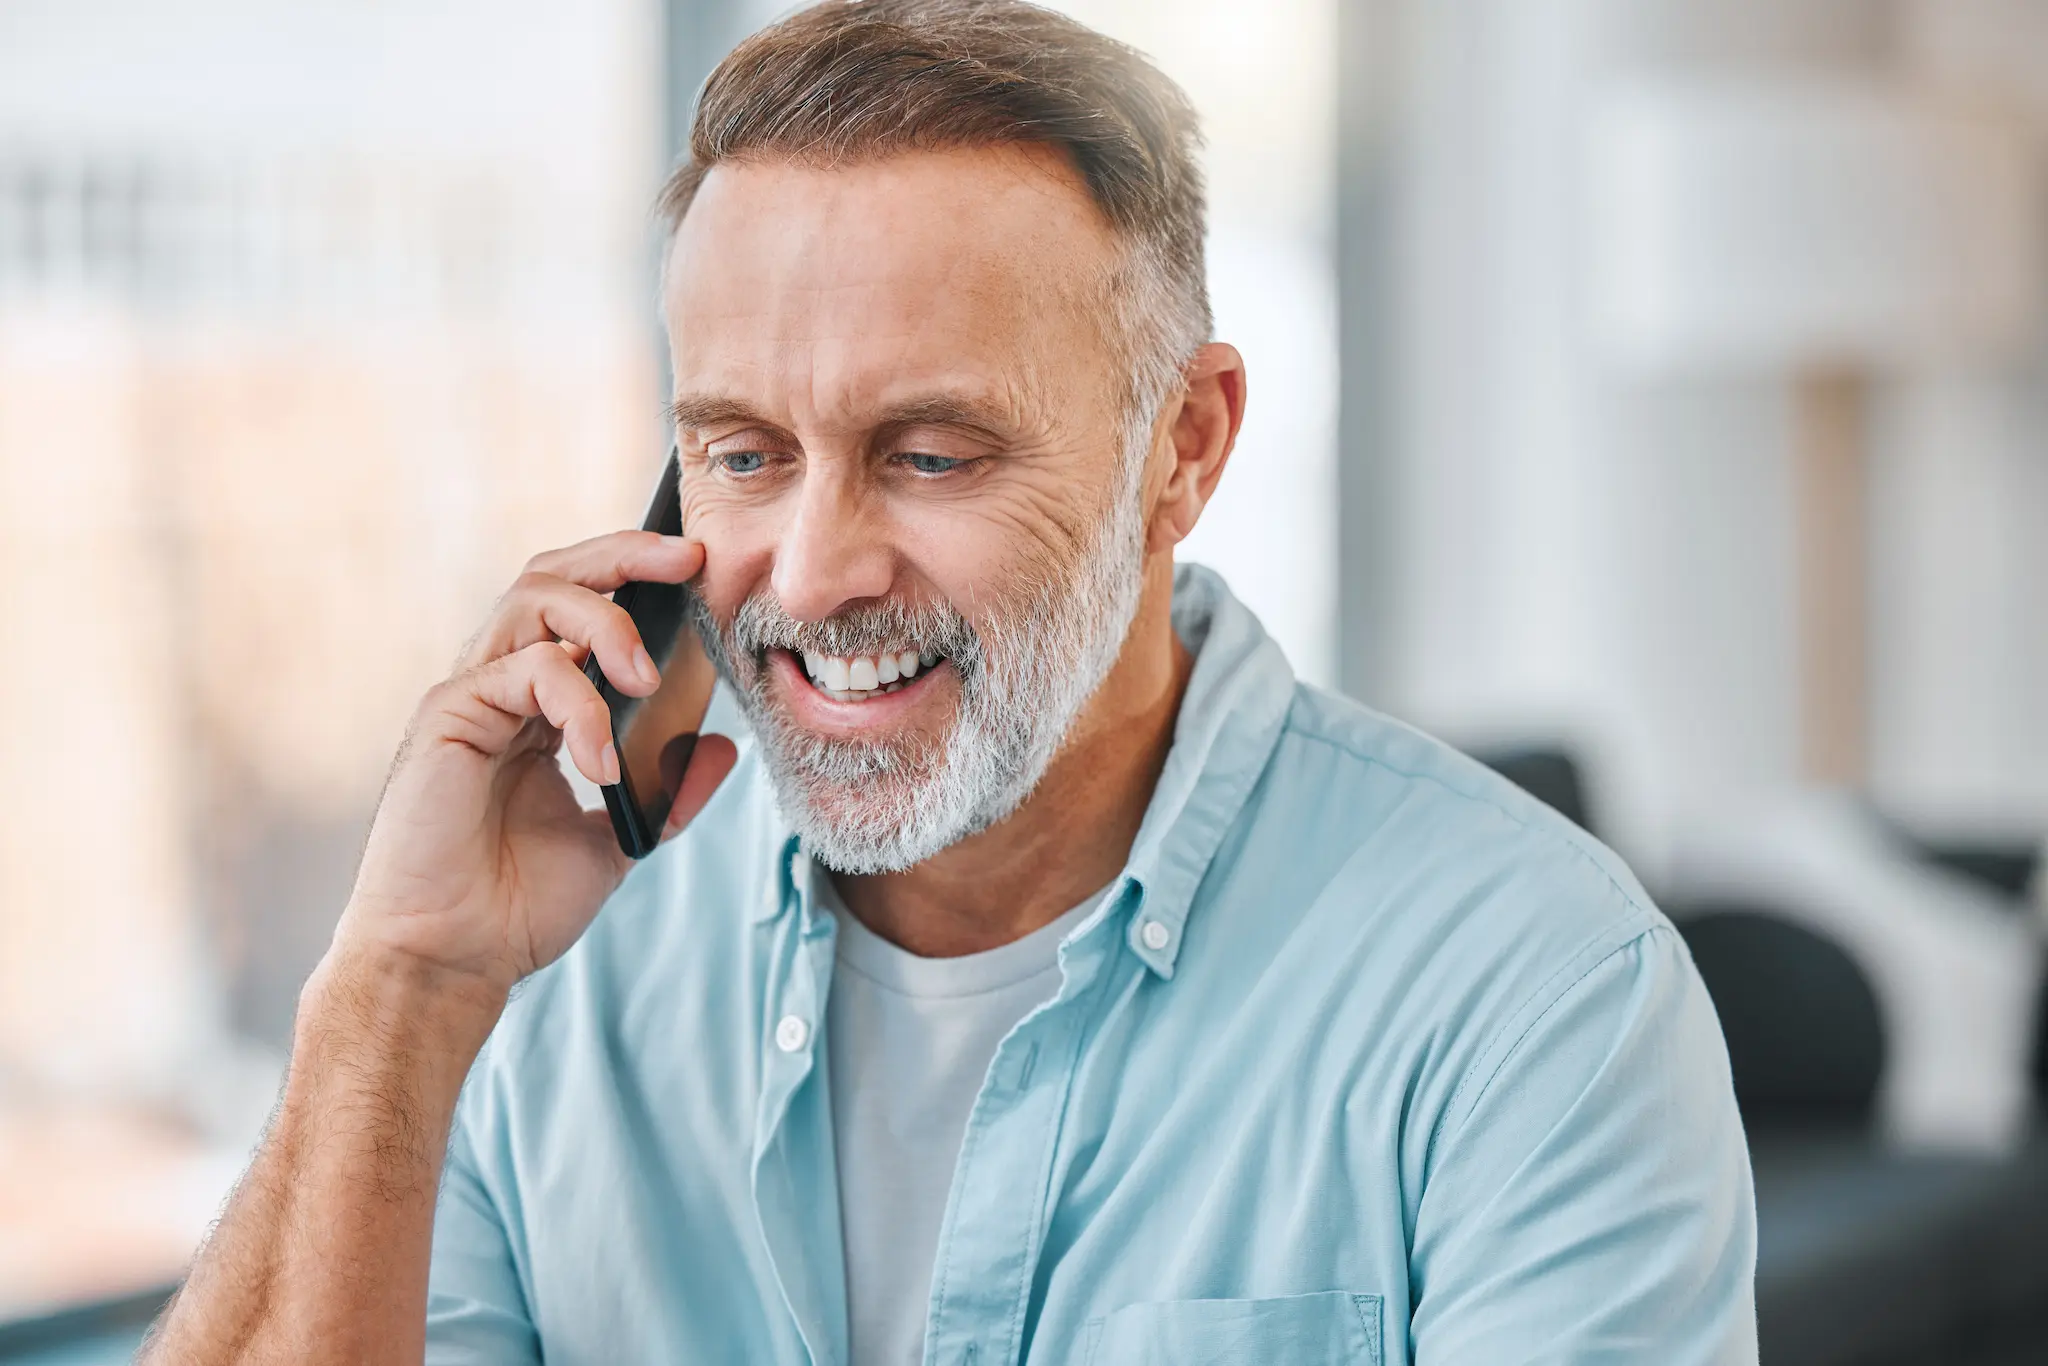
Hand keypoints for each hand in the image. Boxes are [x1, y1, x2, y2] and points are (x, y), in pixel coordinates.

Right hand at [333, 531, 738, 997]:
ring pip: (535, 601)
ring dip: (607, 625)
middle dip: (623, 554)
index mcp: (536, 704)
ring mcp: (471, 694)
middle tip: (687, 562)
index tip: (700, 574)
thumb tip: (720, 747)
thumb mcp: (617, 842)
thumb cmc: (515, 907)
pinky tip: (600, 764)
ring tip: (647, 681)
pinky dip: (578, 707)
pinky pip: (526, 671)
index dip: (635, 577)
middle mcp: (499, 685)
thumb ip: (666, 793)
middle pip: (553, 576)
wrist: (450, 959)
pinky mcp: (449, 715)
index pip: (582, 608)